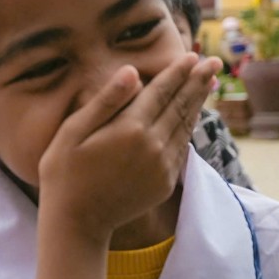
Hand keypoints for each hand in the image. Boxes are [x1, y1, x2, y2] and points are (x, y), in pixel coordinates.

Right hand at [37, 53, 221, 239]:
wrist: (76, 223)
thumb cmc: (64, 174)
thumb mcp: (72, 132)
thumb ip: (105, 101)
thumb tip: (132, 72)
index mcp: (130, 128)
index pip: (161, 92)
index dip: (177, 72)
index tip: (192, 56)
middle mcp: (153, 145)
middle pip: (180, 105)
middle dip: (198, 81)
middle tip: (214, 62)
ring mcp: (163, 165)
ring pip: (186, 126)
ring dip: (198, 102)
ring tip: (208, 82)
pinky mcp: (165, 182)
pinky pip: (182, 148)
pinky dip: (189, 128)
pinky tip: (191, 117)